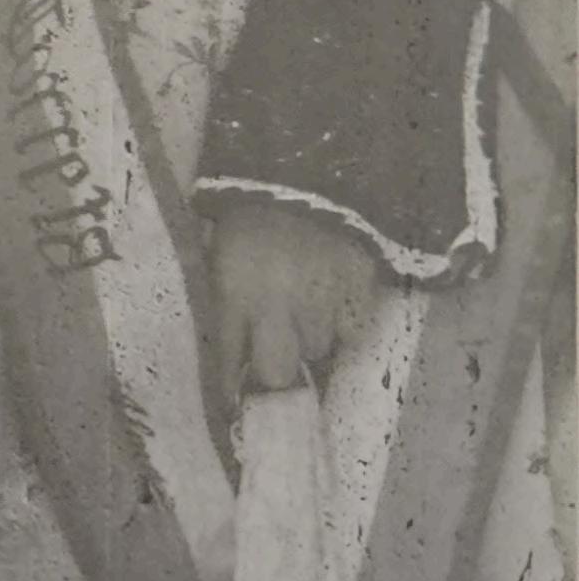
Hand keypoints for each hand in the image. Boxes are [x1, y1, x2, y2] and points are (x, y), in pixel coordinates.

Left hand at [208, 198, 382, 409]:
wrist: (307, 170)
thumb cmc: (251, 206)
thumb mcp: (221, 247)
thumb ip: (225, 293)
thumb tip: (230, 338)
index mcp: (234, 292)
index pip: (228, 362)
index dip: (231, 392)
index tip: (235, 410)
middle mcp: (276, 308)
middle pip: (278, 374)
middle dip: (276, 378)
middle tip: (277, 371)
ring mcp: (321, 301)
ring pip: (318, 351)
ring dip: (310, 344)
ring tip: (306, 322)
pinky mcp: (359, 290)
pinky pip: (353, 328)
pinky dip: (344, 325)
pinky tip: (336, 307)